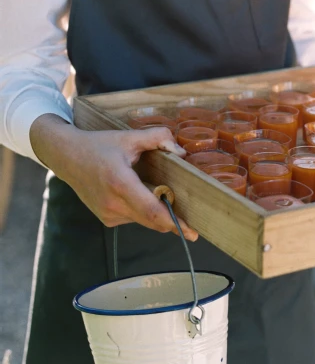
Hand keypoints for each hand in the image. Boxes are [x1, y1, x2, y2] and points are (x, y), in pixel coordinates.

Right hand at [30, 114, 198, 241]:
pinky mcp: (106, 218)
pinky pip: (133, 218)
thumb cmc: (99, 145)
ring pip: (143, 220)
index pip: (151, 210)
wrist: (67, 157)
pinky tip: (140, 194)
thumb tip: (181, 152)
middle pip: (151, 220)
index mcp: (120, 182)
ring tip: (161, 194)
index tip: (191, 232)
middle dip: (173, 221)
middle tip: (192, 223)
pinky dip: (142, 211)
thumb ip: (158, 138)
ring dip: (156, 213)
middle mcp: (113, 204)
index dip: (174, 222)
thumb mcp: (129, 136)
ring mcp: (108, 214)